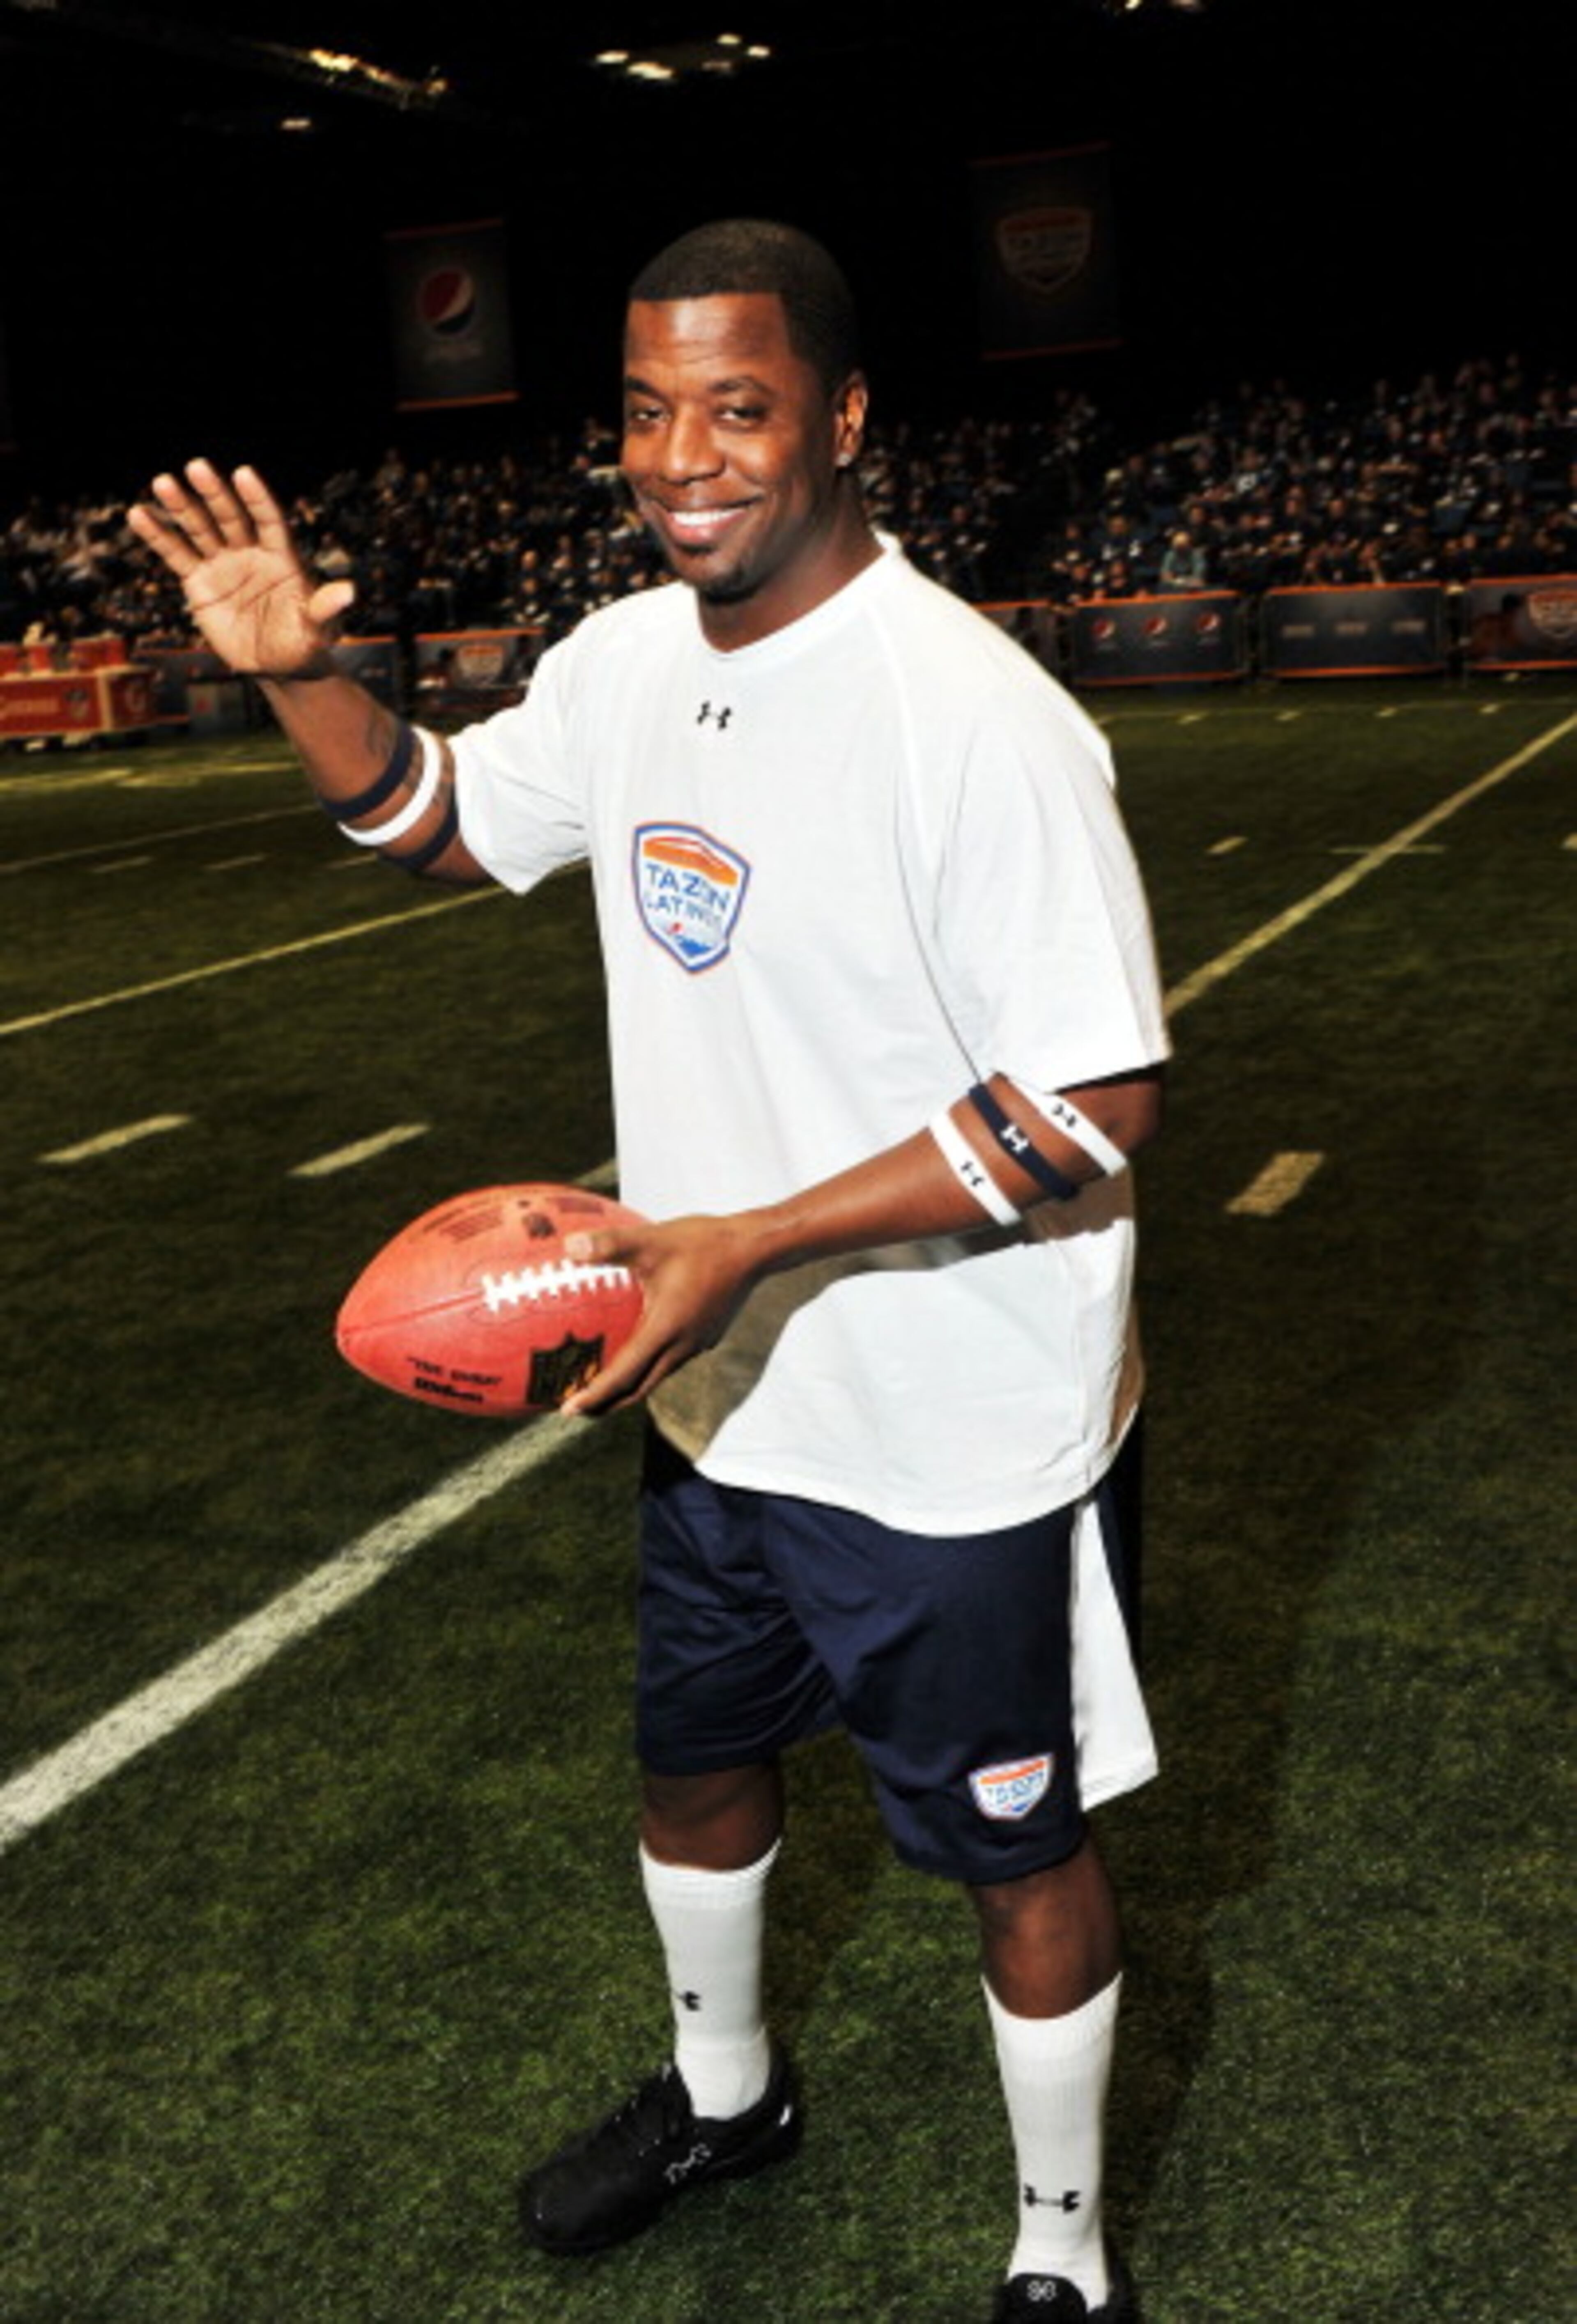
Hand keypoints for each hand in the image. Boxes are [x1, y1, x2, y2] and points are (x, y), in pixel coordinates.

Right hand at [126, 459, 353, 676]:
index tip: (244, 474)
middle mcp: (250, 553)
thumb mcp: (317, 630)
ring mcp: (223, 564)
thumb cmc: (303, 643)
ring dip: (181, 507)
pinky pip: (176, 554)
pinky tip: (138, 514)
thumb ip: (325, 609)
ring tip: (162, 482)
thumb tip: (349, 592)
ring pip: (200, 529)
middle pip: (230, 517)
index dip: (258, 499)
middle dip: (214, 494)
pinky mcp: (199, 582)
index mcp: (281, 558)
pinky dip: (158, 536)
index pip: (269, 521)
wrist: (277, 665)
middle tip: (196, 467)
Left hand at [559, 1212, 763, 1415]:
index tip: (568, 1410)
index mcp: (665, 1330)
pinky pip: (673, 1359)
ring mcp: (697, 1343)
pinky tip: (641, 1346)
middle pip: (640, 1388)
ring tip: (603, 1384)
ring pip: (658, 1375)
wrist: (754, 1249)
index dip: (595, 1396)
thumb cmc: (703, 1244)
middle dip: (608, 1403)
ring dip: (630, 1386)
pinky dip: (650, 1365)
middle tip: (579, 1408)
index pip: (624, 1375)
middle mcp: (682, 1345)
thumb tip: (569, 1247)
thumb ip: (609, 1244)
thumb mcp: (651, 1240)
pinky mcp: (707, 1335)